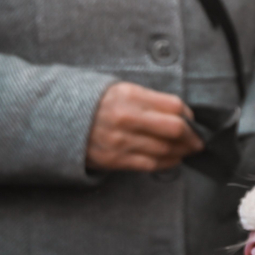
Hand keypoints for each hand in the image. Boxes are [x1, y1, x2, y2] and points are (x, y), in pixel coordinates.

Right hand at [86, 82, 202, 172]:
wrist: (56, 120)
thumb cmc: (94, 103)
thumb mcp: (120, 89)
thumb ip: (150, 100)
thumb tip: (181, 114)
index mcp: (129, 96)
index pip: (174, 107)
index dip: (189, 115)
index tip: (191, 121)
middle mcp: (126, 118)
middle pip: (175, 130)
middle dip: (192, 137)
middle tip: (198, 140)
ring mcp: (120, 141)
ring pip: (166, 150)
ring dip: (182, 152)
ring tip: (186, 150)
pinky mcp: (114, 160)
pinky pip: (151, 164)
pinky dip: (167, 163)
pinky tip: (172, 159)